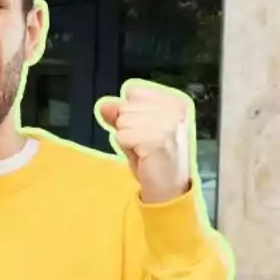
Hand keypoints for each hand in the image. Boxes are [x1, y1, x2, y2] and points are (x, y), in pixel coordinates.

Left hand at [96, 79, 194, 203]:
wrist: (169, 188)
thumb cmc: (156, 159)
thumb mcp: (136, 131)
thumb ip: (120, 114)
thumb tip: (105, 104)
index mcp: (175, 102)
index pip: (134, 91)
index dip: (131, 112)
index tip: (146, 129)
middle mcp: (174, 110)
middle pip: (126, 105)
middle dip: (128, 126)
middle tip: (145, 143)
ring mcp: (167, 124)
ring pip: (122, 120)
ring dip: (127, 137)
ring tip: (144, 149)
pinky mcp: (156, 139)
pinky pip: (122, 135)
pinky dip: (126, 147)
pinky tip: (142, 155)